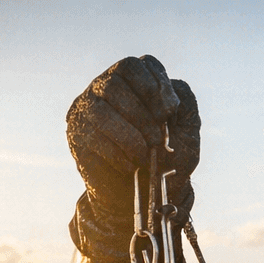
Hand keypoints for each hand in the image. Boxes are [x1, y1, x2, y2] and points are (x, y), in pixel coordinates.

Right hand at [67, 55, 199, 253]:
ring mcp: (86, 110)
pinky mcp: (77, 136)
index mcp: (130, 81)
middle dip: (142, 114)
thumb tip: (170, 93)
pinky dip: (118, 154)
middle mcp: (104, 88)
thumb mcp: (186, 127)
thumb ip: (185, 99)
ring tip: (145, 154)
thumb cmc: (167, 159)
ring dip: (130, 135)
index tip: (169, 112)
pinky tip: (131, 166)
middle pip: (115, 82)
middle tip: (157, 139)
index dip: (154, 85)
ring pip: (102, 111)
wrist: (146, 197)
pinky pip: (93, 138)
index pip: (135, 65)